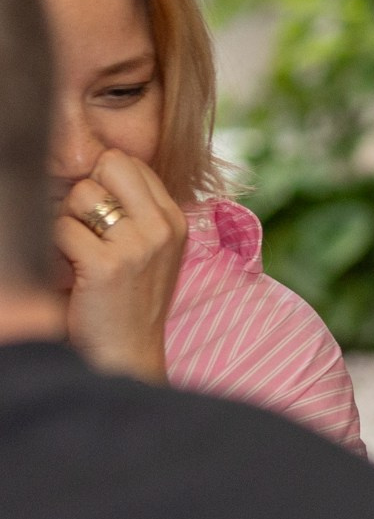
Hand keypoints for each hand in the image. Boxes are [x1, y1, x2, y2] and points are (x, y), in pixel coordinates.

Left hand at [54, 149, 186, 381]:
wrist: (129, 355)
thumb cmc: (130, 303)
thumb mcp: (151, 252)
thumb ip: (137, 212)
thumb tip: (97, 171)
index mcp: (175, 220)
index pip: (130, 163)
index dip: (103, 181)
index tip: (98, 213)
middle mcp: (162, 227)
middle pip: (108, 165)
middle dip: (85, 192)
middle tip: (84, 228)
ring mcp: (137, 245)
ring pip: (80, 194)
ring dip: (66, 220)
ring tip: (77, 252)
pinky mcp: (106, 265)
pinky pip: (61, 228)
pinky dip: (54, 247)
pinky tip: (68, 270)